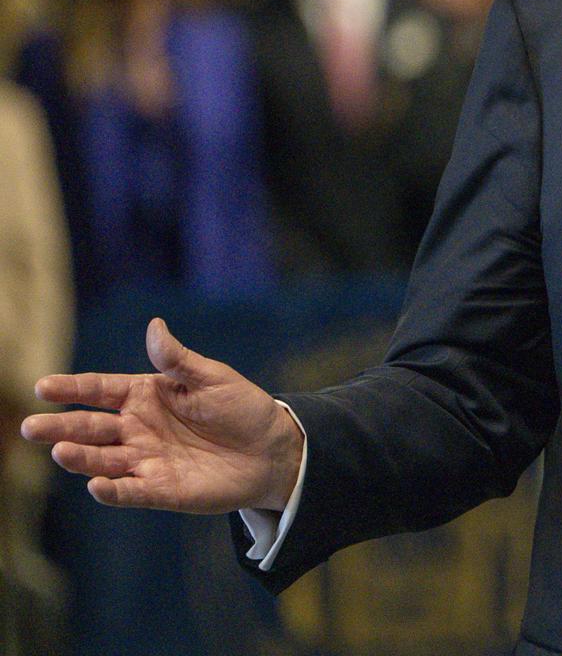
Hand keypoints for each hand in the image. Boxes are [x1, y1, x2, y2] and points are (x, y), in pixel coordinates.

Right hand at [19, 318, 304, 513]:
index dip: (72, 389)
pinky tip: (96, 486)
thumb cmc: (241, 408)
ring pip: (103, 460)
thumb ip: (178, 359)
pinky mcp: (160, 490)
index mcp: (145, 395)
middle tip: (32, 427)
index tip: (42, 387)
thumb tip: (154, 325)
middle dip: (61, 427)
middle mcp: (137, 428)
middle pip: (91, 427)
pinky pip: (130, 491)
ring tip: (61, 451)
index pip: (100, 391)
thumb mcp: (213, 378)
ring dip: (81, 458)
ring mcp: (146, 460)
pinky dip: (113, 490)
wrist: (273, 450)